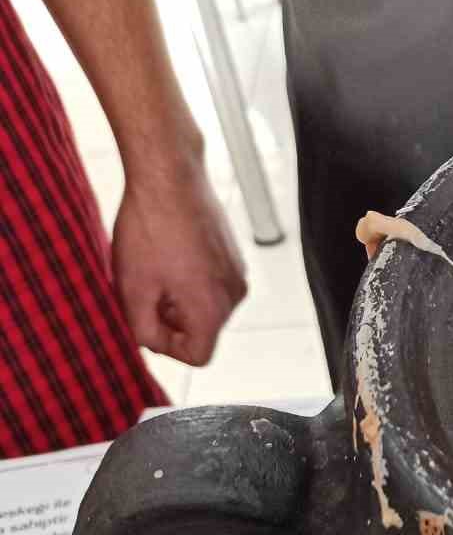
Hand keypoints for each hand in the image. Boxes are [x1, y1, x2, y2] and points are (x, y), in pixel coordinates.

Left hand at [111, 163, 246, 365]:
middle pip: (203, 330)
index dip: (167, 347)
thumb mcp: (131, 288)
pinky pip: (213, 283)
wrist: (170, 177)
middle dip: (172, 318)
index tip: (146, 320)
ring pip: (207, 306)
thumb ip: (142, 330)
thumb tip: (152, 344)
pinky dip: (191, 277)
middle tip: (145, 287)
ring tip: (156, 266)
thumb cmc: (150, 228)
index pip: (198, 356)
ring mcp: (238, 273)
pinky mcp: (235, 255)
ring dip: (180, 296)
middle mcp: (234, 296)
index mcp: (211, 309)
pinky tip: (169, 251)